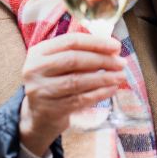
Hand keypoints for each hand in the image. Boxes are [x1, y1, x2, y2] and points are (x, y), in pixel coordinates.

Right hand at [19, 33, 124, 156]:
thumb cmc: (54, 83)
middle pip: (73, 60)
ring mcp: (41, 90)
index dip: (95, 42)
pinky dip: (99, 94)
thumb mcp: (59, 64)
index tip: (116, 46)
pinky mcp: (50, 109)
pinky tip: (111, 89)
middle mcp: (35, 69)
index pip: (70, 41)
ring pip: (77, 81)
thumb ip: (80, 55)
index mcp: (38, 52)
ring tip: (120, 76)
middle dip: (101, 60)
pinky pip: (80, 99)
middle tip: (121, 63)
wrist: (37, 115)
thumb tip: (112, 51)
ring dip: (103, 78)